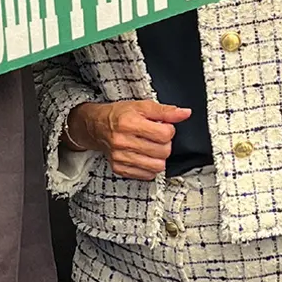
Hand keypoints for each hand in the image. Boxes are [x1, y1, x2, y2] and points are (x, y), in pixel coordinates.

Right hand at [70, 99, 190, 180]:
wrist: (97, 126)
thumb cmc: (119, 115)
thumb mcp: (142, 106)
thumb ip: (165, 111)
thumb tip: (185, 113)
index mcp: (129, 123)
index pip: (165, 134)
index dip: (169, 130)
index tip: (163, 127)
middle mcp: (123, 142)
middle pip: (163, 152)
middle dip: (165, 144)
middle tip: (157, 137)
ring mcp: (120, 157)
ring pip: (157, 167)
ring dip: (159, 157)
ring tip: (152, 148)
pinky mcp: (119, 169)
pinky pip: (146, 175)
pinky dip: (150, 167)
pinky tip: (145, 156)